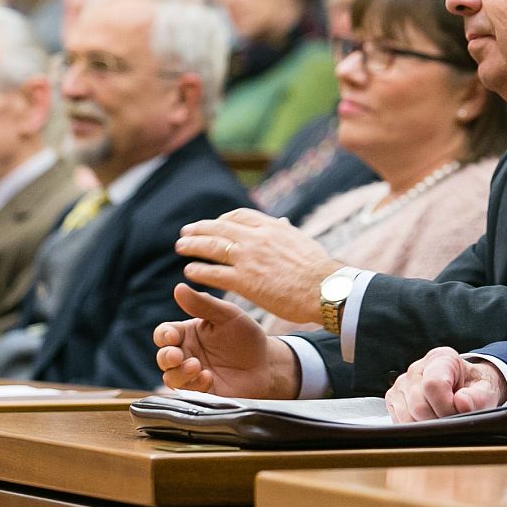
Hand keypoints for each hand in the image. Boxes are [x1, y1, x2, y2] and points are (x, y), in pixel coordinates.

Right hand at [153, 285, 300, 397]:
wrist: (267, 364)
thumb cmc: (246, 337)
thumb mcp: (228, 316)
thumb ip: (203, 304)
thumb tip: (179, 288)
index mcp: (188, 333)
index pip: (164, 333)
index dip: (164, 335)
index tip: (172, 336)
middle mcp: (186, 354)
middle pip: (163, 357)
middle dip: (167, 357)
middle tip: (178, 356)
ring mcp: (192, 375)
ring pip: (171, 377)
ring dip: (179, 373)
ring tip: (196, 367)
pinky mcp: (201, 392)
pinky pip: (187, 392)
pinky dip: (194, 385)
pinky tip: (208, 378)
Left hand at [176, 208, 342, 322]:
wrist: (324, 289)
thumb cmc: (318, 270)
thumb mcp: (301, 242)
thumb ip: (285, 232)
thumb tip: (282, 222)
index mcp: (272, 226)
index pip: (239, 216)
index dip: (222, 220)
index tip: (214, 225)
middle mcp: (257, 238)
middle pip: (219, 228)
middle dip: (200, 229)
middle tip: (186, 232)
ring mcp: (249, 258)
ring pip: (212, 247)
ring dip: (193, 245)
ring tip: (181, 247)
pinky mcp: (244, 281)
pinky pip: (214, 273)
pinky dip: (199, 270)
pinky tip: (190, 271)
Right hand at [384, 348, 506, 421]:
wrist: (465, 387)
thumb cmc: (474, 388)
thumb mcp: (485, 390)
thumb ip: (478, 397)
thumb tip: (462, 403)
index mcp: (440, 359)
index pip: (433, 385)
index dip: (446, 406)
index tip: (459, 413)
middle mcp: (417, 369)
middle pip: (418, 405)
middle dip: (438, 420)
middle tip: (453, 419)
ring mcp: (402, 384)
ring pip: (407, 416)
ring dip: (426, 426)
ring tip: (442, 418)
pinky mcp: (394, 399)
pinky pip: (399, 422)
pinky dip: (415, 427)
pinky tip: (430, 420)